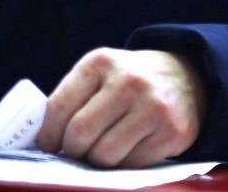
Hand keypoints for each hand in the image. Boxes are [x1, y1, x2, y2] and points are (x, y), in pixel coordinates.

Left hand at [36, 48, 205, 167]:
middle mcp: (128, 81)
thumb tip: (42, 137)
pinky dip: (124, 163)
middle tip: (75, 151)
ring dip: (97, 160)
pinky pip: (132, 164)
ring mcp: (153, 107)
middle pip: (80, 134)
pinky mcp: (173, 132)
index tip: (46, 144)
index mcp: (100, 62)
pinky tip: (129, 147)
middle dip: (72, 150)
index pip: (60, 106)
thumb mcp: (100, 73)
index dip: (48, 133)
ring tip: (102, 148)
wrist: (185, 76)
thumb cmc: (129, 80)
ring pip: (105, 155)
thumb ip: (72, 97)